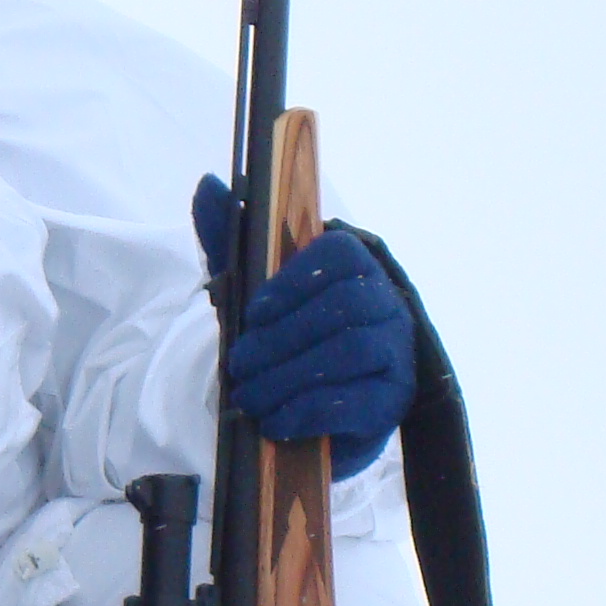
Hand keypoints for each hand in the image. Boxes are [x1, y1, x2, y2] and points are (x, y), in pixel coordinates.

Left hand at [190, 175, 413, 480]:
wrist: (307, 409)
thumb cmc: (283, 340)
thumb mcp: (248, 291)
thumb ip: (231, 241)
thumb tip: (208, 186)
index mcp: (356, 268)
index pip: (338, 254)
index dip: (293, 281)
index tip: (254, 312)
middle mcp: (386, 304)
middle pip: (344, 306)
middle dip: (282, 339)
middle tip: (240, 366)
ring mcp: (396, 353)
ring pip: (350, 352)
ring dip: (289, 377)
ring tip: (251, 397)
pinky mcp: (393, 401)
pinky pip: (358, 401)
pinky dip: (308, 410)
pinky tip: (276, 420)